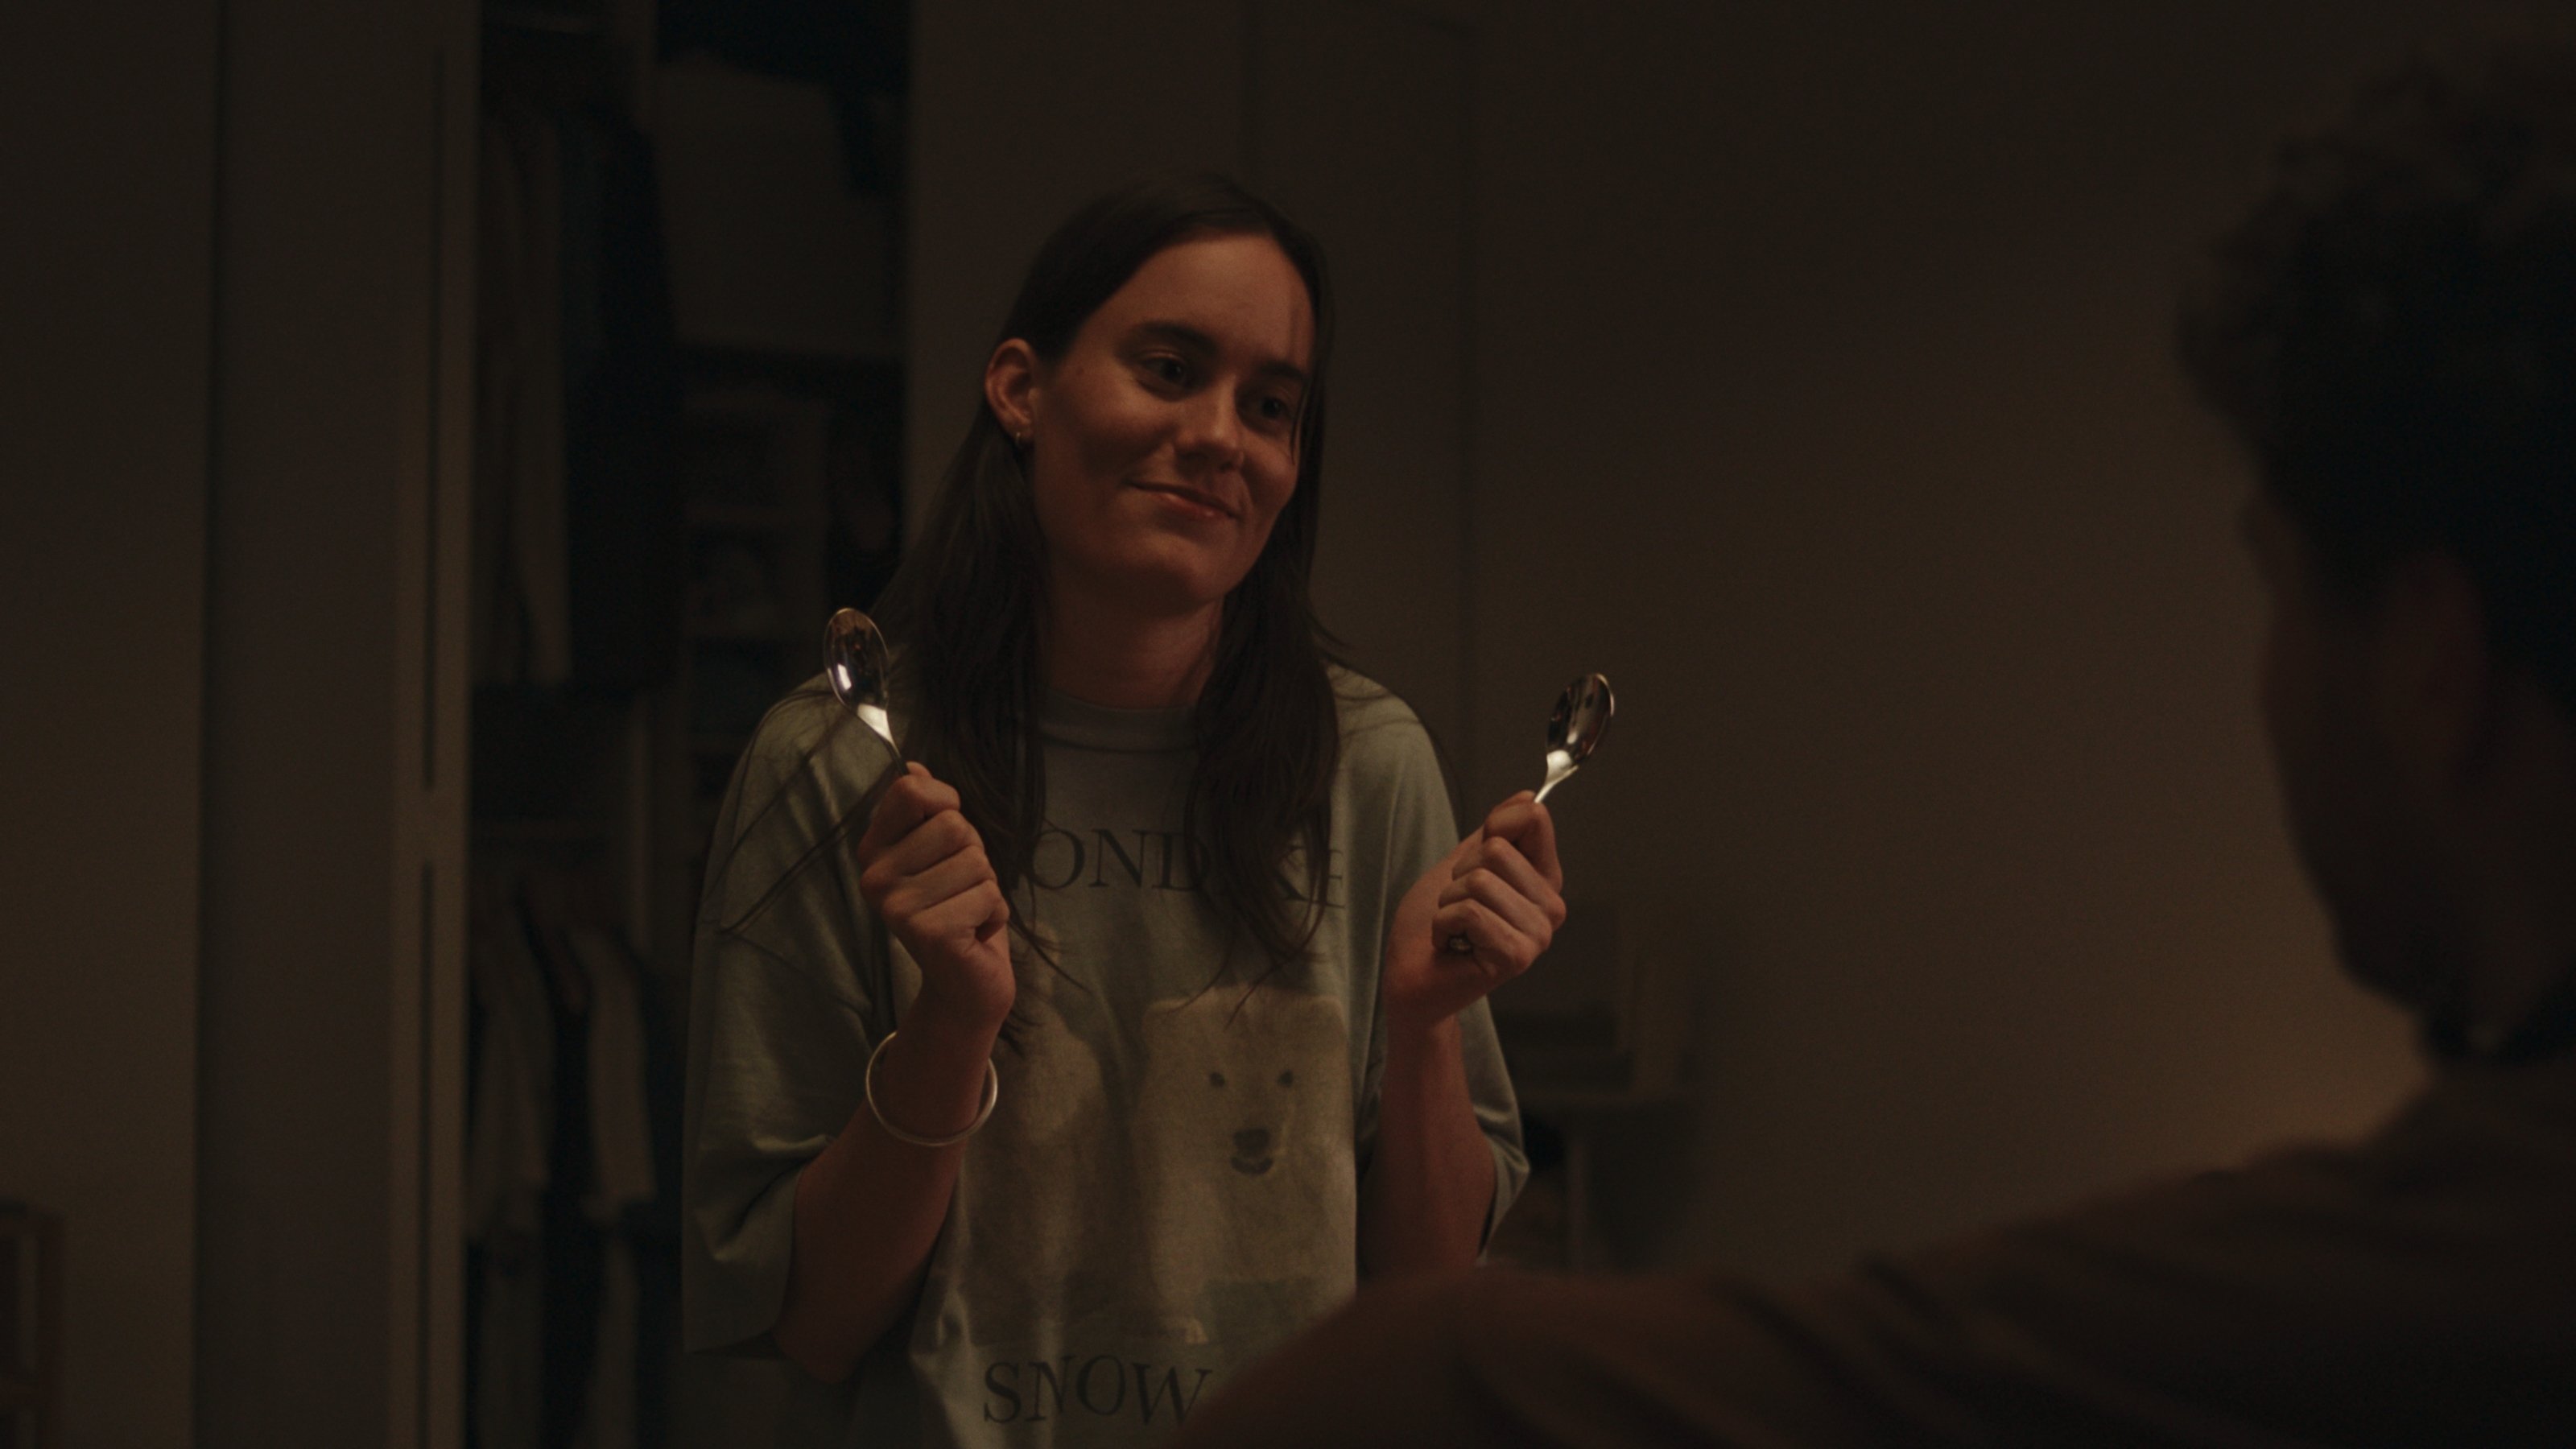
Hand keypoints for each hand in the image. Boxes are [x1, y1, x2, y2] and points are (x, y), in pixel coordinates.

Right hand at [854, 763, 1013, 1030]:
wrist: (966, 983)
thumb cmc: (958, 909)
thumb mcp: (943, 854)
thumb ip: (927, 812)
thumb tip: (913, 767)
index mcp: (875, 851)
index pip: (911, 789)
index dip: (946, 802)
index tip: (949, 836)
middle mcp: (876, 879)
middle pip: (954, 826)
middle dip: (974, 855)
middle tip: (959, 889)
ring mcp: (898, 908)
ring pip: (976, 861)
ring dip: (986, 887)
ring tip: (966, 912)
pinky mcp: (930, 933)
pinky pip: (988, 894)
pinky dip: (994, 913)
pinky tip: (973, 934)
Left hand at [1383, 792, 1564, 1036]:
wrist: (1411, 978)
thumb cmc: (1432, 926)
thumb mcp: (1462, 865)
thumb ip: (1495, 834)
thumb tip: (1529, 797)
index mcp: (1543, 880)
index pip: (1533, 818)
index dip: (1493, 826)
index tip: (1473, 859)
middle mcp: (1550, 907)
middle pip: (1498, 848)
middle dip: (1459, 874)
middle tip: (1458, 907)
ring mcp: (1537, 935)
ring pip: (1480, 880)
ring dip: (1448, 902)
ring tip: (1454, 929)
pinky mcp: (1516, 957)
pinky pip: (1469, 912)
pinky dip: (1443, 925)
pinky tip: (1450, 946)